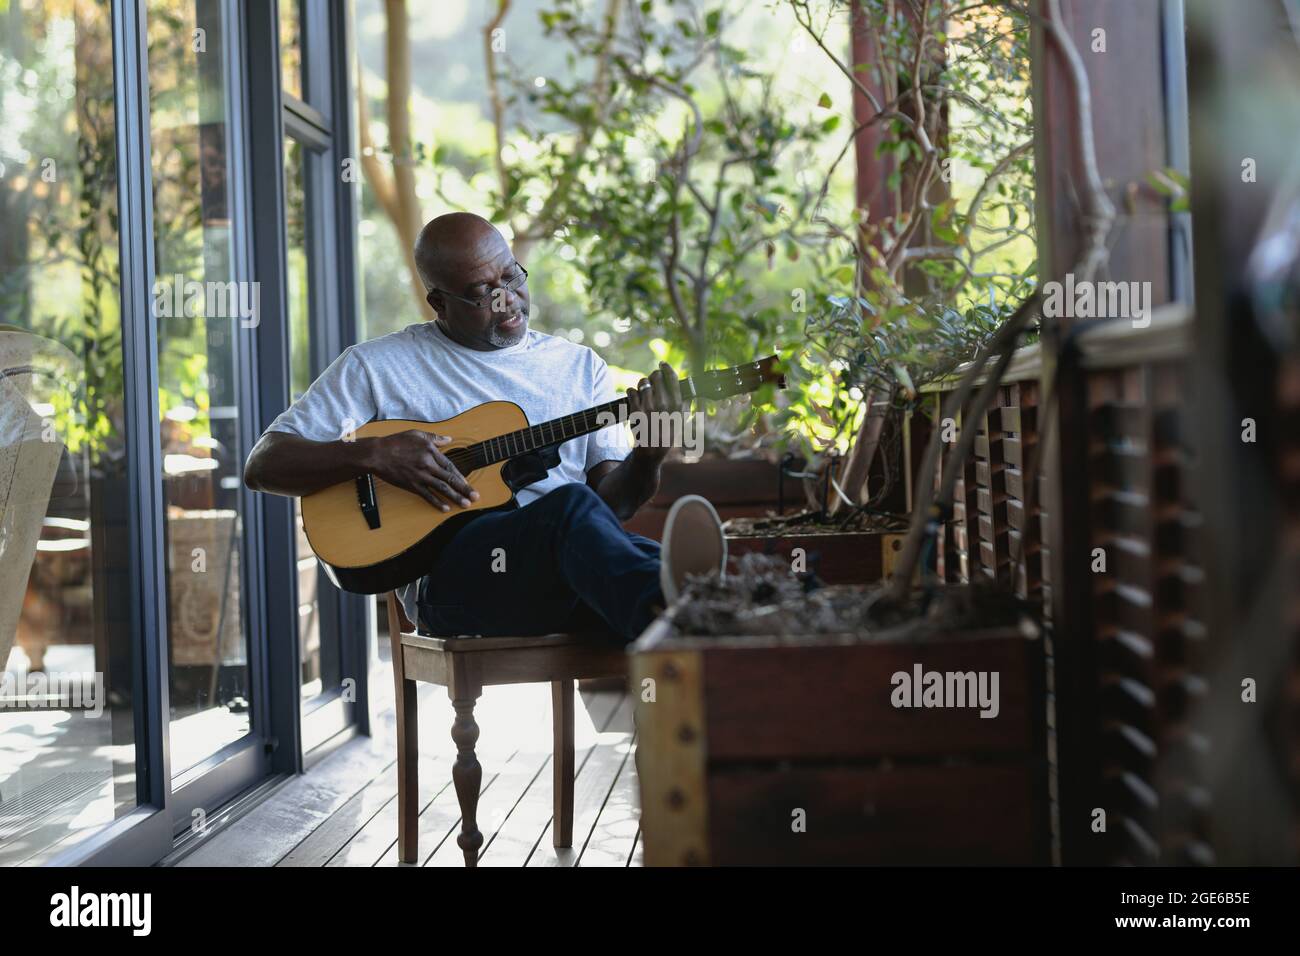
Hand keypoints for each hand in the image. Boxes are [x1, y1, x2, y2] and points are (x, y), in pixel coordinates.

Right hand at [365, 429, 479, 511]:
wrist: (377, 454)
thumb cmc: (395, 442)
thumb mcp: (416, 434)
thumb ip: (434, 438)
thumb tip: (448, 439)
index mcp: (431, 452)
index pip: (450, 466)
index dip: (461, 476)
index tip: (469, 484)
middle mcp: (428, 465)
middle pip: (450, 479)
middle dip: (464, 489)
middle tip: (476, 497)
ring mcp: (420, 476)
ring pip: (441, 488)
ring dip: (455, 497)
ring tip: (465, 504)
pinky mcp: (411, 485)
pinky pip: (426, 495)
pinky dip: (436, 502)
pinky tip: (445, 508)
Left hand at [625, 361, 686, 463]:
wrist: (651, 450)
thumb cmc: (667, 435)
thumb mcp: (681, 421)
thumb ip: (683, 405)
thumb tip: (687, 391)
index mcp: (676, 405)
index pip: (672, 378)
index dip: (666, 368)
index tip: (663, 363)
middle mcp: (662, 404)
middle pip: (655, 377)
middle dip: (653, 375)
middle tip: (652, 378)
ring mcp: (647, 407)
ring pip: (642, 382)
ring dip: (642, 383)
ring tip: (643, 388)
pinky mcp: (634, 410)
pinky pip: (631, 391)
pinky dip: (632, 391)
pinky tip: (634, 395)